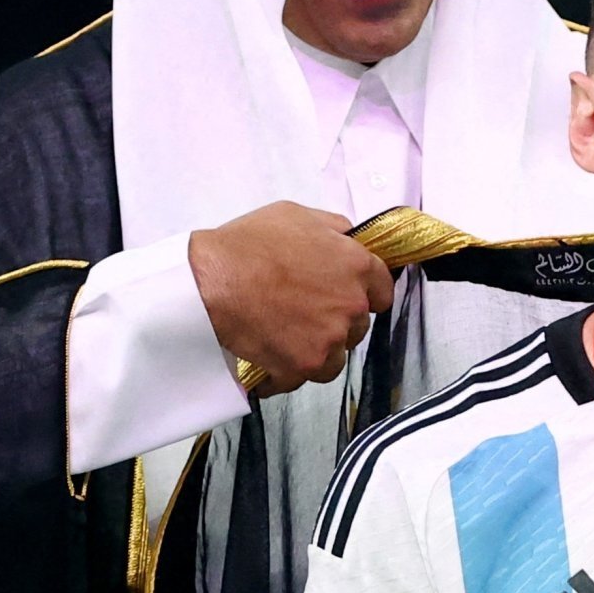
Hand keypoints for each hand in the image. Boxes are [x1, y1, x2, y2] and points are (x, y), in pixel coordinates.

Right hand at [189, 201, 394, 395]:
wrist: (211, 281)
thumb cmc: (249, 245)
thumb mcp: (296, 215)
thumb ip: (333, 228)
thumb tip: (348, 236)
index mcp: (356, 267)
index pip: (382, 291)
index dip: (364, 293)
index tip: (347, 295)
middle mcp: (350, 306)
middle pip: (358, 325)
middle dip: (337, 320)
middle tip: (305, 312)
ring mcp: (330, 339)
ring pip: (337, 355)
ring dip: (319, 349)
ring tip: (288, 336)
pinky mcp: (305, 366)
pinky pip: (307, 377)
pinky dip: (291, 372)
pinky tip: (273, 357)